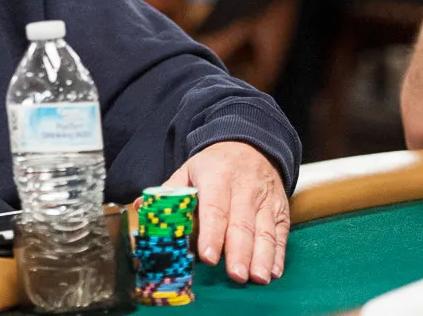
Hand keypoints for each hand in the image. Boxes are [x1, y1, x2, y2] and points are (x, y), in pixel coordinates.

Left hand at [162, 141, 289, 284]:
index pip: (214, 208)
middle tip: (236, 275)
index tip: (207, 256)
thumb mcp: (189, 169)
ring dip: (262, 257)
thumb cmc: (214, 164)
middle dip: (239, 252)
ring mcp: (265, 200)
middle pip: (242, 224)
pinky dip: (278, 254)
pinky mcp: (280, 209)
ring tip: (257, 278)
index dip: (211, 233)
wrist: (250, 144)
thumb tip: (142, 207)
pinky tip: (273, 271)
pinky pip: (281, 233)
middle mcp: (244, 189)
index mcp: (217, 178)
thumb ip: (169, 191)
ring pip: (265, 230)